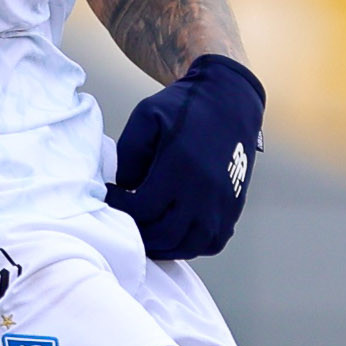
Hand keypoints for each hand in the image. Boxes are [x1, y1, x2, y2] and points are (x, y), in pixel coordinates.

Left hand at [105, 55, 264, 261]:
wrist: (229, 100)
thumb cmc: (183, 108)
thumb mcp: (146, 117)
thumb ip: (128, 155)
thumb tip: (123, 189)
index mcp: (180, 167)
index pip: (142, 209)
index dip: (119, 208)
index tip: (110, 196)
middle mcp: (204, 190)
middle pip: (163, 234)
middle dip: (138, 231)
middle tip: (126, 218)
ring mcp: (222, 203)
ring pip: (188, 245)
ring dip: (163, 245)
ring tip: (147, 231)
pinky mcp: (234, 207)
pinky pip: (211, 242)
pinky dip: (190, 245)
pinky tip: (175, 232)